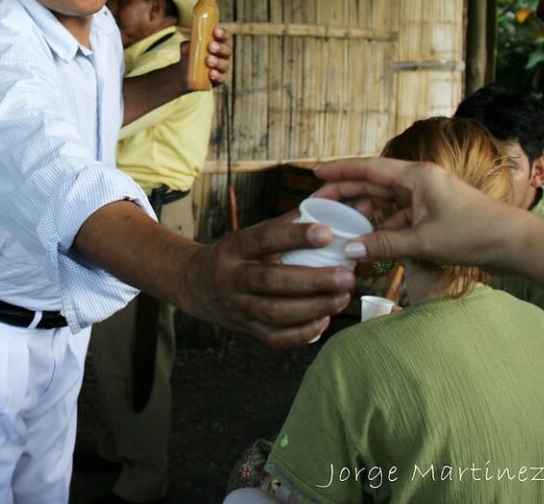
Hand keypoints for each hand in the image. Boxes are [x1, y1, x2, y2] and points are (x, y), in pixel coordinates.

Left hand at [180, 26, 231, 87]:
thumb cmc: (191, 56)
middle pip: (226, 50)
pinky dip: (217, 76)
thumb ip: (186, 46)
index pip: (224, 36)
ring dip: (217, 62)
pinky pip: (221, 78)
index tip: (215, 31)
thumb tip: (186, 47)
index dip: (222, 33)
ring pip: (224, 64)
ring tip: (208, 60)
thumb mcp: (187, 50)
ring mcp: (222, 68)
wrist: (186, 74)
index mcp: (219, 43)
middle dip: (219, 48)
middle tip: (211, 46)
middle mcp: (223, 55)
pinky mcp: (219, 80)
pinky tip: (211, 73)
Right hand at [184, 215, 353, 348]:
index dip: (296, 236)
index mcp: (235, 247)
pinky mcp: (246, 330)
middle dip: (314, 281)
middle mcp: (232, 277)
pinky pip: (274, 337)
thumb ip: (284, 224)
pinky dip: (301, 333)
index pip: (265, 239)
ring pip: (276, 312)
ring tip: (342, 298)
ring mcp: (237, 306)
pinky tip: (324, 320)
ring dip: (314, 307)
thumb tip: (326, 205)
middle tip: (347, 277)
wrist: (196, 285)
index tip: (327, 234)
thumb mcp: (249, 235)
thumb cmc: (236, 255)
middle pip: (272, 280)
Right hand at [311, 156, 519, 269]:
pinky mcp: (432, 213)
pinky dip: (382, 226)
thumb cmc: (475, 234)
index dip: (339, 170)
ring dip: (363, 212)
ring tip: (338, 225)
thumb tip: (348, 250)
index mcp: (415, 176)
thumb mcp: (423, 241)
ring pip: (384, 201)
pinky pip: (398, 216)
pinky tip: (368, 239)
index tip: (315, 173)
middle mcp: (418, 181)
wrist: (515, 244)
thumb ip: (383, 244)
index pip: (368, 168)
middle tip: (318, 204)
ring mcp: (425, 197)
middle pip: (372, 182)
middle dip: (345, 193)